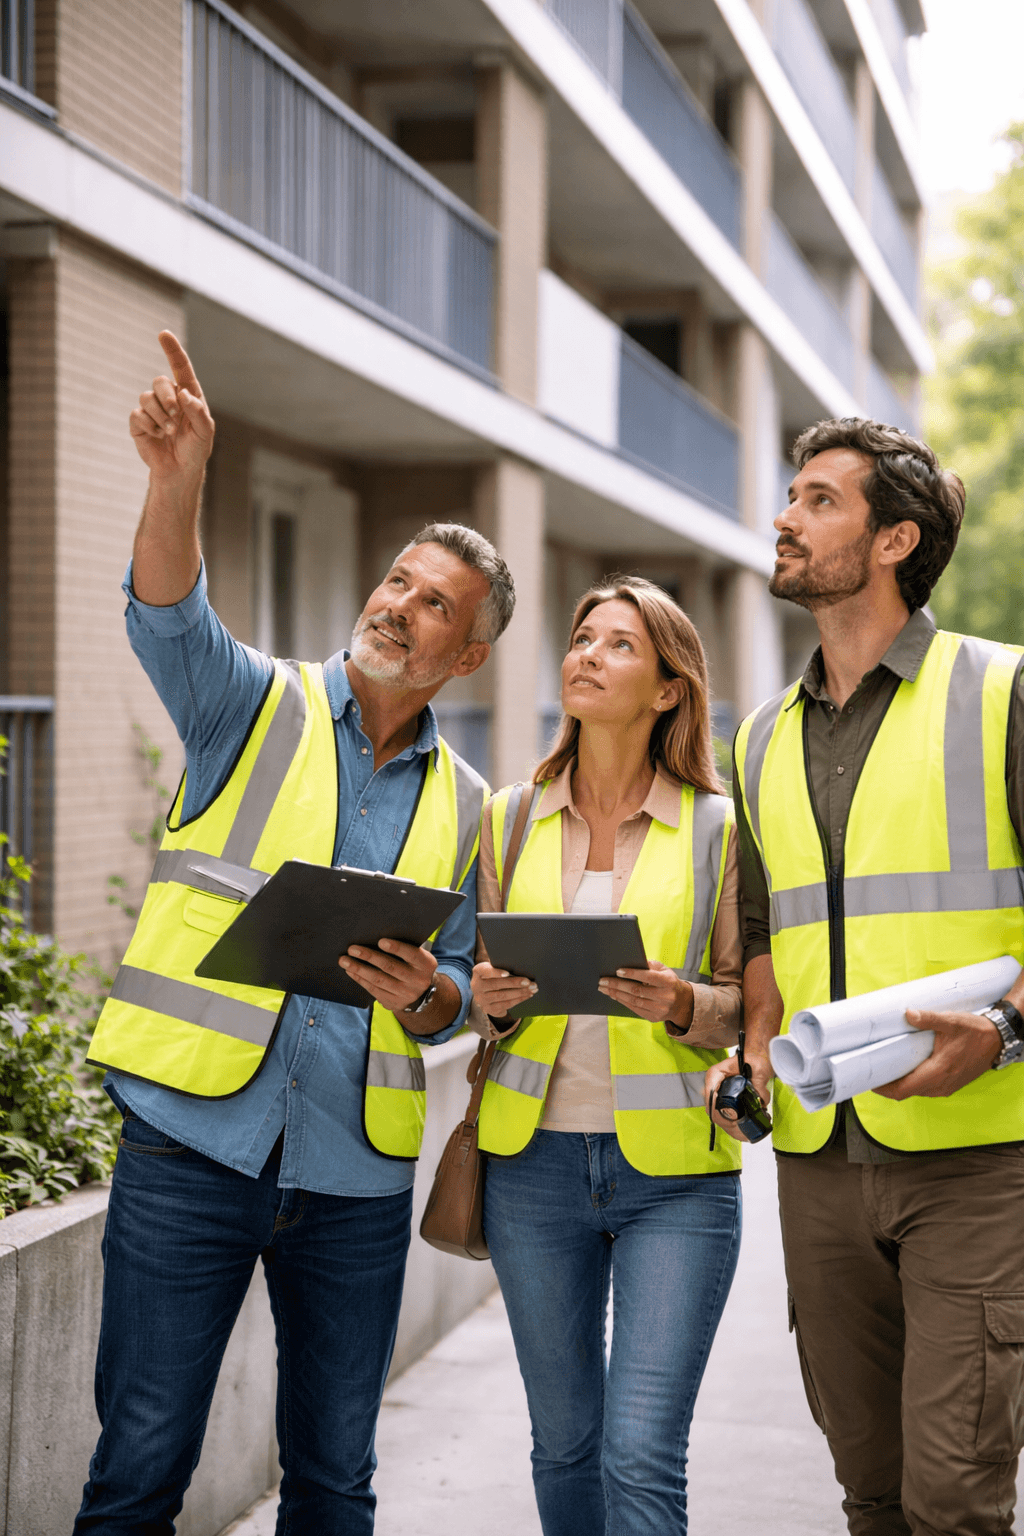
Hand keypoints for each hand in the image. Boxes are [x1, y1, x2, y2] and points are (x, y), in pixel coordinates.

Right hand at [130, 332, 214, 483]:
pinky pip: (137, 413)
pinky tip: (156, 436)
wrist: (178, 471)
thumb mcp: (205, 432)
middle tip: (175, 415)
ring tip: (168, 431)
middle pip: (160, 381)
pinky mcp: (138, 422)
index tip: (163, 334)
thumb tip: (184, 393)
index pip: (180, 368)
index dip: (172, 350)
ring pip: (147, 397)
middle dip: (167, 397)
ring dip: (159, 415)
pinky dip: (148, 425)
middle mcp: (169, 398)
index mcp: (188, 395)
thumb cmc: (195, 450)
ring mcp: (152, 409)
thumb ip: (198, 412)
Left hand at [339, 938, 436, 1013]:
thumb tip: (375, 936)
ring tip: (344, 960)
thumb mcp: (418, 956)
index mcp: (426, 964)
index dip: (397, 948)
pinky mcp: (393, 1003)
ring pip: (378, 980)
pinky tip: (350, 971)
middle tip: (352, 949)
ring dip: (359, 969)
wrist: (420, 993)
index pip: (412, 954)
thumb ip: (404, 947)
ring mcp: (405, 994)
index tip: (380, 941)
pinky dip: (360, 979)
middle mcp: (418, 980)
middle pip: (390, 967)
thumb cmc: (413, 965)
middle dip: (369, 957)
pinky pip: (373, 990)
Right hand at [471, 961, 536, 1019]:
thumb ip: (501, 967)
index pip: (485, 971)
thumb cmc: (494, 976)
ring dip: (520, 992)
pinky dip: (519, 999)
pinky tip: (528, 995)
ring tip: (532, 989)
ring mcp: (481, 999)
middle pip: (496, 984)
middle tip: (529, 982)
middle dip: (515, 983)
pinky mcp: (488, 1009)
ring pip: (502, 996)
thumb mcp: (493, 969)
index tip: (507, 973)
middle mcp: (477, 986)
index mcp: (478, 972)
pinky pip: (506, 1004)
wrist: (485, 993)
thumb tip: (521, 967)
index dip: (496, 972)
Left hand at [597, 960, 690, 1023]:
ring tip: (604, 988)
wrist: (681, 1003)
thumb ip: (650, 965)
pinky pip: (634, 1009)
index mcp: (668, 982)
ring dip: (616, 994)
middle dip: (617, 985)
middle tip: (602, 980)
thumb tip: (631, 962)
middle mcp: (665, 996)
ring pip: (633, 1001)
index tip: (618, 971)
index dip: (632, 974)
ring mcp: (659, 1009)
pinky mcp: (654, 1018)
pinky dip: (622, 1001)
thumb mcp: (664, 970)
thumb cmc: (668, 982)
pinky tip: (613, 995)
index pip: (648, 977)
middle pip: (637, 990)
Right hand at [704, 1052, 772, 1142]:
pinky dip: (734, 1127)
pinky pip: (725, 1116)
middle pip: (714, 1111)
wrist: (757, 1055)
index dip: (718, 1112)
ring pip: (719, 1117)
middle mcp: (714, 1085)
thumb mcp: (759, 1068)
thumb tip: (761, 1102)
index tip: (733, 1121)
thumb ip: (759, 1085)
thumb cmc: (755, 1058)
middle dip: (728, 1125)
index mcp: (716, 1075)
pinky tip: (744, 1133)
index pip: (710, 1097)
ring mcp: (719, 1094)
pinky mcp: (727, 1100)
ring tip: (746, 1136)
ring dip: (731, 1129)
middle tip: (744, 1133)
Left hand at [872, 1008, 1001, 1099]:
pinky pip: (927, 1088)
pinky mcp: (951, 1084)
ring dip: (903, 1084)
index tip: (871, 1081)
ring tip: (889, 1069)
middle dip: (890, 1085)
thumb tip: (908, 1014)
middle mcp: (941, 1084)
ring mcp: (947, 1086)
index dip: (884, 1089)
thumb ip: (927, 1018)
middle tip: (876, 1071)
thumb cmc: (975, 1032)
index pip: (903, 1090)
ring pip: (917, 1091)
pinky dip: (915, 1082)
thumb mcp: (951, 1021)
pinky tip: (909, 1069)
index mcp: (938, 1072)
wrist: (998, 1040)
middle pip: (907, 1092)